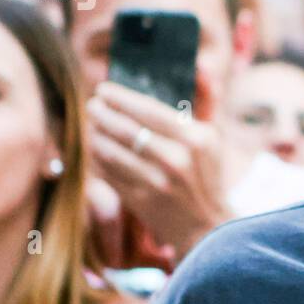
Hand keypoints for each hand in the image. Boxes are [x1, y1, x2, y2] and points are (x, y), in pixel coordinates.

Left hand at [86, 81, 229, 259]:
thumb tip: (178, 78)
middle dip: (103, 113)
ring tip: (91, 126)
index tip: (104, 89)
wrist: (208, 226)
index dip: (122, 97)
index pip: (150, 109)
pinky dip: (99, 159)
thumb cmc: (207, 176)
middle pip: (127, 128)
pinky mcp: (141, 200)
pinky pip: (109, 173)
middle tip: (92, 105)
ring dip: (96, 135)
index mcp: (197, 139)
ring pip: (113, 151)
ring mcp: (157, 182)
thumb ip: (194, 108)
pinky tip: (96, 149)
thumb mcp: (211, 139)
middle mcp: (177, 159)